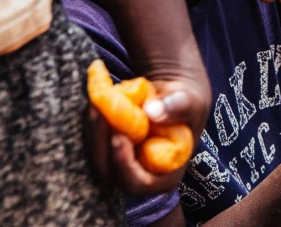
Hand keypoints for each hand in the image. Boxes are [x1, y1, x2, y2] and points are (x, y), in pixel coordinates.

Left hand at [86, 76, 209, 194]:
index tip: (119, 136)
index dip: (124, 164)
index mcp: (163, 176)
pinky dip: (92, 124)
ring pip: (96, 158)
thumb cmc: (184, 104)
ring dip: (93, 131)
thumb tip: (153, 111)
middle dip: (100, 142)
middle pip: (109, 171)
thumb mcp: (188, 102)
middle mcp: (138, 176)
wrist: (170, 97)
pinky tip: (95, 102)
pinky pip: (93, 144)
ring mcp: (120, 165)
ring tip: (97, 102)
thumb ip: (177, 107)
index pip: (137, 183)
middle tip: (100, 112)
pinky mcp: (107, 151)